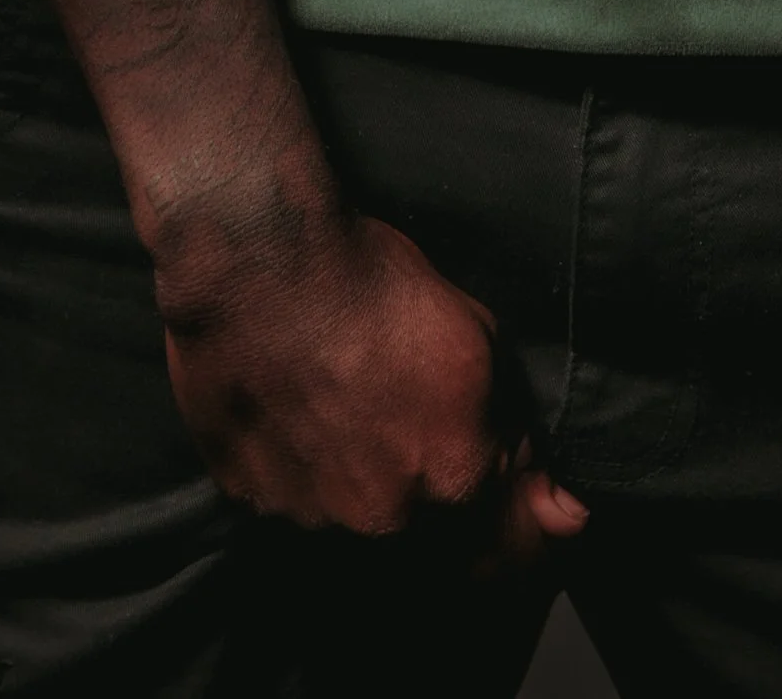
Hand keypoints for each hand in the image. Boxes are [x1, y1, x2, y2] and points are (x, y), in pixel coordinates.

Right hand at [154, 205, 590, 561]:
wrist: (263, 263)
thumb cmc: (373, 284)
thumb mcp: (478, 332)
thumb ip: (506, 414)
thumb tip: (532, 471)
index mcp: (454, 478)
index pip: (492, 514)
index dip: (484, 477)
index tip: (475, 450)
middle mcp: (386, 517)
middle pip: (414, 515)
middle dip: (413, 474)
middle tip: (391, 409)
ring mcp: (310, 515)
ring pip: (344, 511)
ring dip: (348, 474)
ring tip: (333, 403)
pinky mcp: (248, 497)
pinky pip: (284, 496)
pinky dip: (291, 466)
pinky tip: (288, 409)